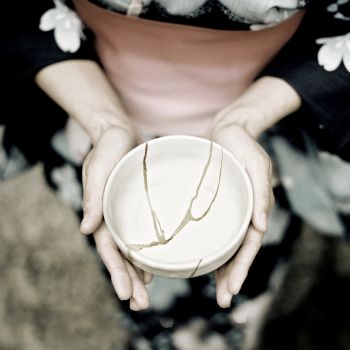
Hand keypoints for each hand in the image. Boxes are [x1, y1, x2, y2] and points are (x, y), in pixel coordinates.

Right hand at [80, 124, 152, 310]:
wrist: (119, 133)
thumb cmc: (107, 148)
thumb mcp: (98, 169)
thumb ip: (93, 197)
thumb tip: (84, 230)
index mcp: (101, 213)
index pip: (109, 249)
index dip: (117, 272)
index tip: (127, 295)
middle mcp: (113, 218)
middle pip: (121, 256)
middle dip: (129, 281)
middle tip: (141, 305)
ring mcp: (127, 214)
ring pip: (133, 250)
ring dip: (139, 272)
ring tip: (148, 295)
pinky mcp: (141, 208)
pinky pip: (145, 235)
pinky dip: (148, 252)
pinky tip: (156, 267)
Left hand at [208, 115, 274, 307]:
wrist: (227, 131)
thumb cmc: (243, 146)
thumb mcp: (255, 163)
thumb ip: (260, 192)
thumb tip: (262, 225)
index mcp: (253, 208)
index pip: (249, 244)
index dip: (241, 267)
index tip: (232, 289)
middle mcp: (240, 214)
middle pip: (236, 251)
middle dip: (231, 277)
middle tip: (222, 301)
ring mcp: (226, 211)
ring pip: (224, 245)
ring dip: (220, 269)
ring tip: (213, 291)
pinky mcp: (212, 206)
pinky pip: (210, 230)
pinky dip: (207, 247)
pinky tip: (197, 260)